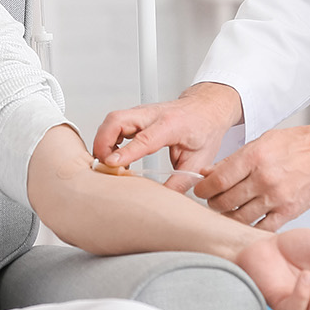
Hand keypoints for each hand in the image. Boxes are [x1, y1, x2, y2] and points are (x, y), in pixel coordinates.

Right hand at [93, 82, 242, 180]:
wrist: (207, 109)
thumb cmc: (204, 129)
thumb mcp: (199, 160)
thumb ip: (180, 181)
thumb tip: (164, 200)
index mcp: (172, 125)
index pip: (144, 138)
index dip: (126, 152)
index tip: (111, 164)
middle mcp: (153, 114)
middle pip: (118, 120)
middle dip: (103, 142)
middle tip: (103, 165)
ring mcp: (142, 112)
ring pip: (113, 119)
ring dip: (103, 140)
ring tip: (107, 163)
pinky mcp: (136, 115)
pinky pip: (114, 122)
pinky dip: (107, 137)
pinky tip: (114, 154)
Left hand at [196, 123, 309, 230]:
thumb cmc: (295, 145)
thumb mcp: (260, 142)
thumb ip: (233, 160)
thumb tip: (207, 173)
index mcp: (254, 157)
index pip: (218, 180)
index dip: (204, 189)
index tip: (200, 190)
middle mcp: (264, 179)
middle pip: (225, 201)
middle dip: (213, 203)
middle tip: (212, 200)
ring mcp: (277, 197)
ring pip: (240, 217)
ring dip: (228, 216)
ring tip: (227, 210)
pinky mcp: (289, 212)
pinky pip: (262, 227)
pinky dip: (251, 226)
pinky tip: (247, 220)